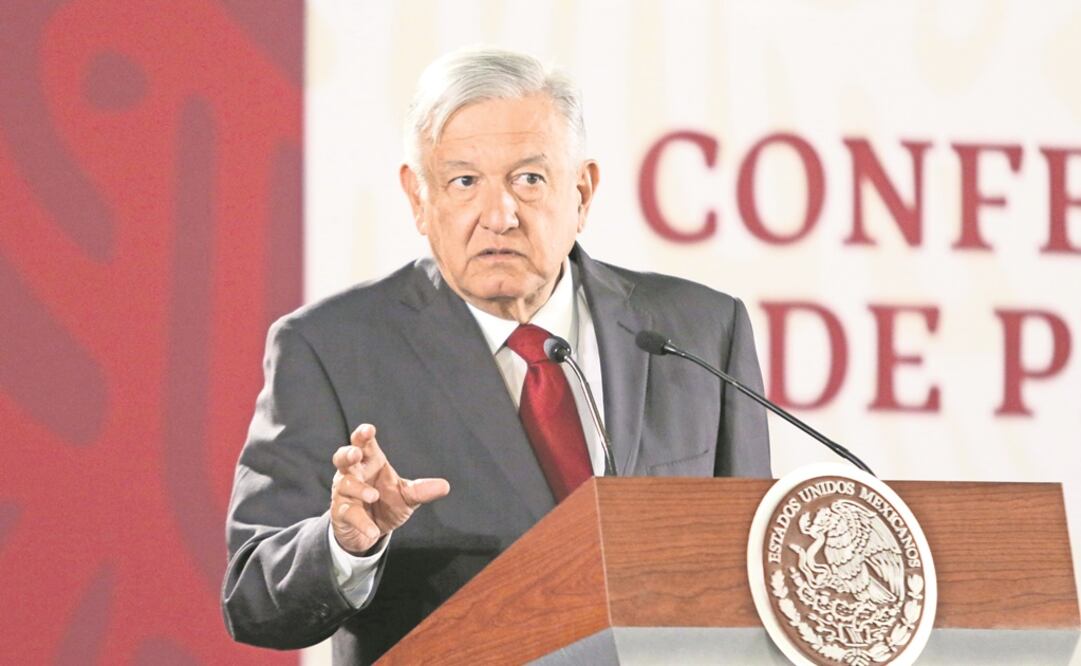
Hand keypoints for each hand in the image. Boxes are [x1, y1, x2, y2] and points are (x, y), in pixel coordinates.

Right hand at [330, 423, 449, 554]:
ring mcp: (344, 493)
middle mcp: (353, 474)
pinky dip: (362, 522)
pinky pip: (348, 514)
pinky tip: (373, 531)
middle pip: (343, 458)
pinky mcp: (340, 513)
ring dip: (359, 489)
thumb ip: (421, 490)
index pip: (364, 444)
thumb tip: (445, 486)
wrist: (370, 531)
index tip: (369, 430)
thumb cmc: (386, 504)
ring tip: (374, 496)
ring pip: (345, 485)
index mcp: (370, 463)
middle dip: (348, 454)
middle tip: (356, 454)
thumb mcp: (406, 497)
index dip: (363, 435)